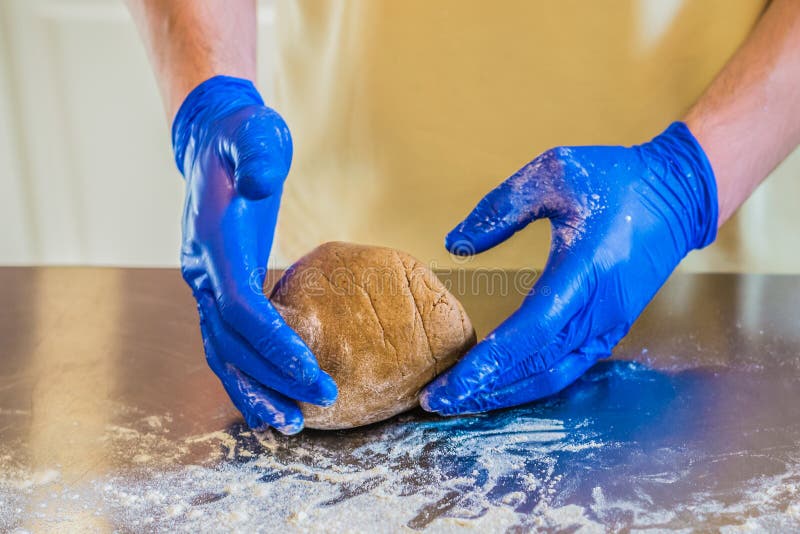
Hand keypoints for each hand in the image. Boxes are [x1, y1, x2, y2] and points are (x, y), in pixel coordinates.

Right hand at [173, 76, 336, 433]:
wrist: (212, 141)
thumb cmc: (241, 139)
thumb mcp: (253, 133)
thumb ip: (256, 153)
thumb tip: (259, 182)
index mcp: (214, 241)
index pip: (241, 308)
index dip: (275, 344)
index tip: (313, 373)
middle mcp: (202, 269)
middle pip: (232, 341)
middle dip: (274, 376)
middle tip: (323, 401)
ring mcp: (206, 281)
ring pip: (223, 351)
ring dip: (254, 388)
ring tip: (291, 422)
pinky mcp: (220, 286)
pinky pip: (230, 340)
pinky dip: (249, 370)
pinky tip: (275, 393)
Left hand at [421, 123, 717, 414]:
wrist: (679, 191)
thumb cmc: (617, 179)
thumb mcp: (553, 173)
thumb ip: (500, 208)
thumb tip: (454, 244)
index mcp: (584, 270)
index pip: (529, 332)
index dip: (487, 363)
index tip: (449, 384)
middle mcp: (599, 308)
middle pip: (535, 365)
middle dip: (484, 388)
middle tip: (438, 401)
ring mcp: (609, 322)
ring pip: (553, 374)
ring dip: (507, 392)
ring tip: (464, 399)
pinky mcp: (612, 326)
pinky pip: (569, 366)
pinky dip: (533, 381)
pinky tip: (504, 384)